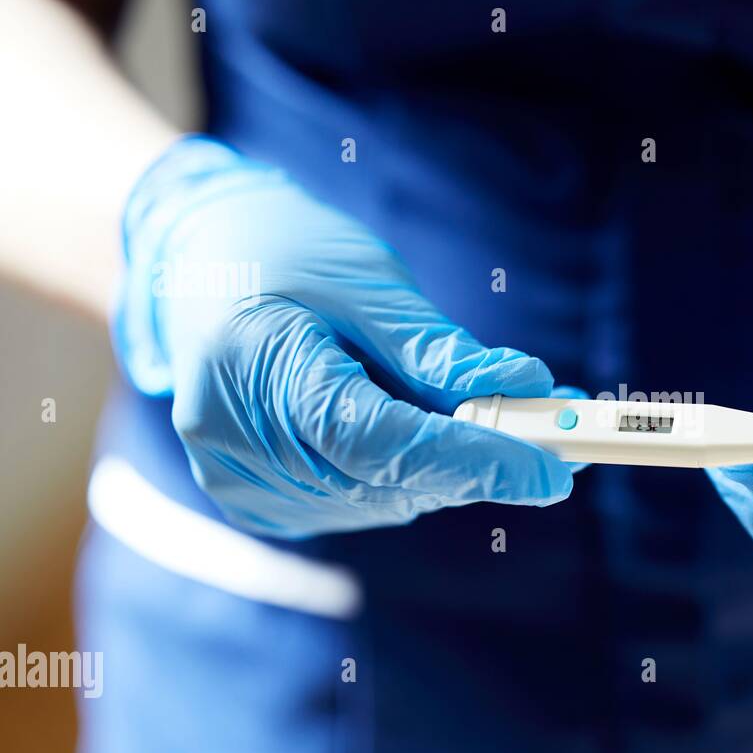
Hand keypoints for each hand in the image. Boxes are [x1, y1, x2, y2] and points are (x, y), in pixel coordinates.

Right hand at [114, 136, 573, 537]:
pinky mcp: (259, 501)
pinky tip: (417, 427)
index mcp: (255, 374)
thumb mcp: (364, 281)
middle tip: (561, 430)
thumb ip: (437, 351)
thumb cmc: (278, 252)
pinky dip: (409, 471)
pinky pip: (362, 500)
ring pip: (384, 498)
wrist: (191, 262)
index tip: (552, 470)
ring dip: (451, 465)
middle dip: (484, 459)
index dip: (473, 461)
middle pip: (389, 479)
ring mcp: (243, 484)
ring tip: (492, 412)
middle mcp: (237, 448)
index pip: (381, 442)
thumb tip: (525, 389)